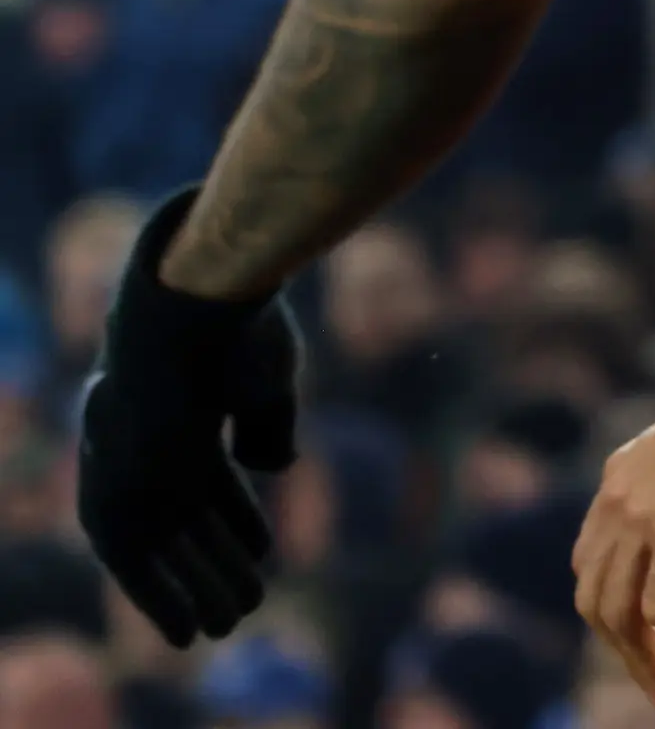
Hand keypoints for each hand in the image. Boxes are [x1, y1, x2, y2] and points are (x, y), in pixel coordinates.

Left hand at [75, 189, 298, 646]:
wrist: (195, 295)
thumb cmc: (241, 323)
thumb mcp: (267, 383)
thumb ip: (265, 429)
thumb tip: (270, 468)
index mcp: (174, 402)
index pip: (201, 479)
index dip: (231, 517)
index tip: (260, 548)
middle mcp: (139, 438)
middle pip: (175, 521)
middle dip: (207, 565)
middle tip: (240, 604)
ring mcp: (125, 462)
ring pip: (158, 547)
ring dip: (192, 591)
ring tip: (232, 624)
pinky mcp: (117, 486)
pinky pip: (135, 563)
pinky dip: (160, 601)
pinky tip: (196, 626)